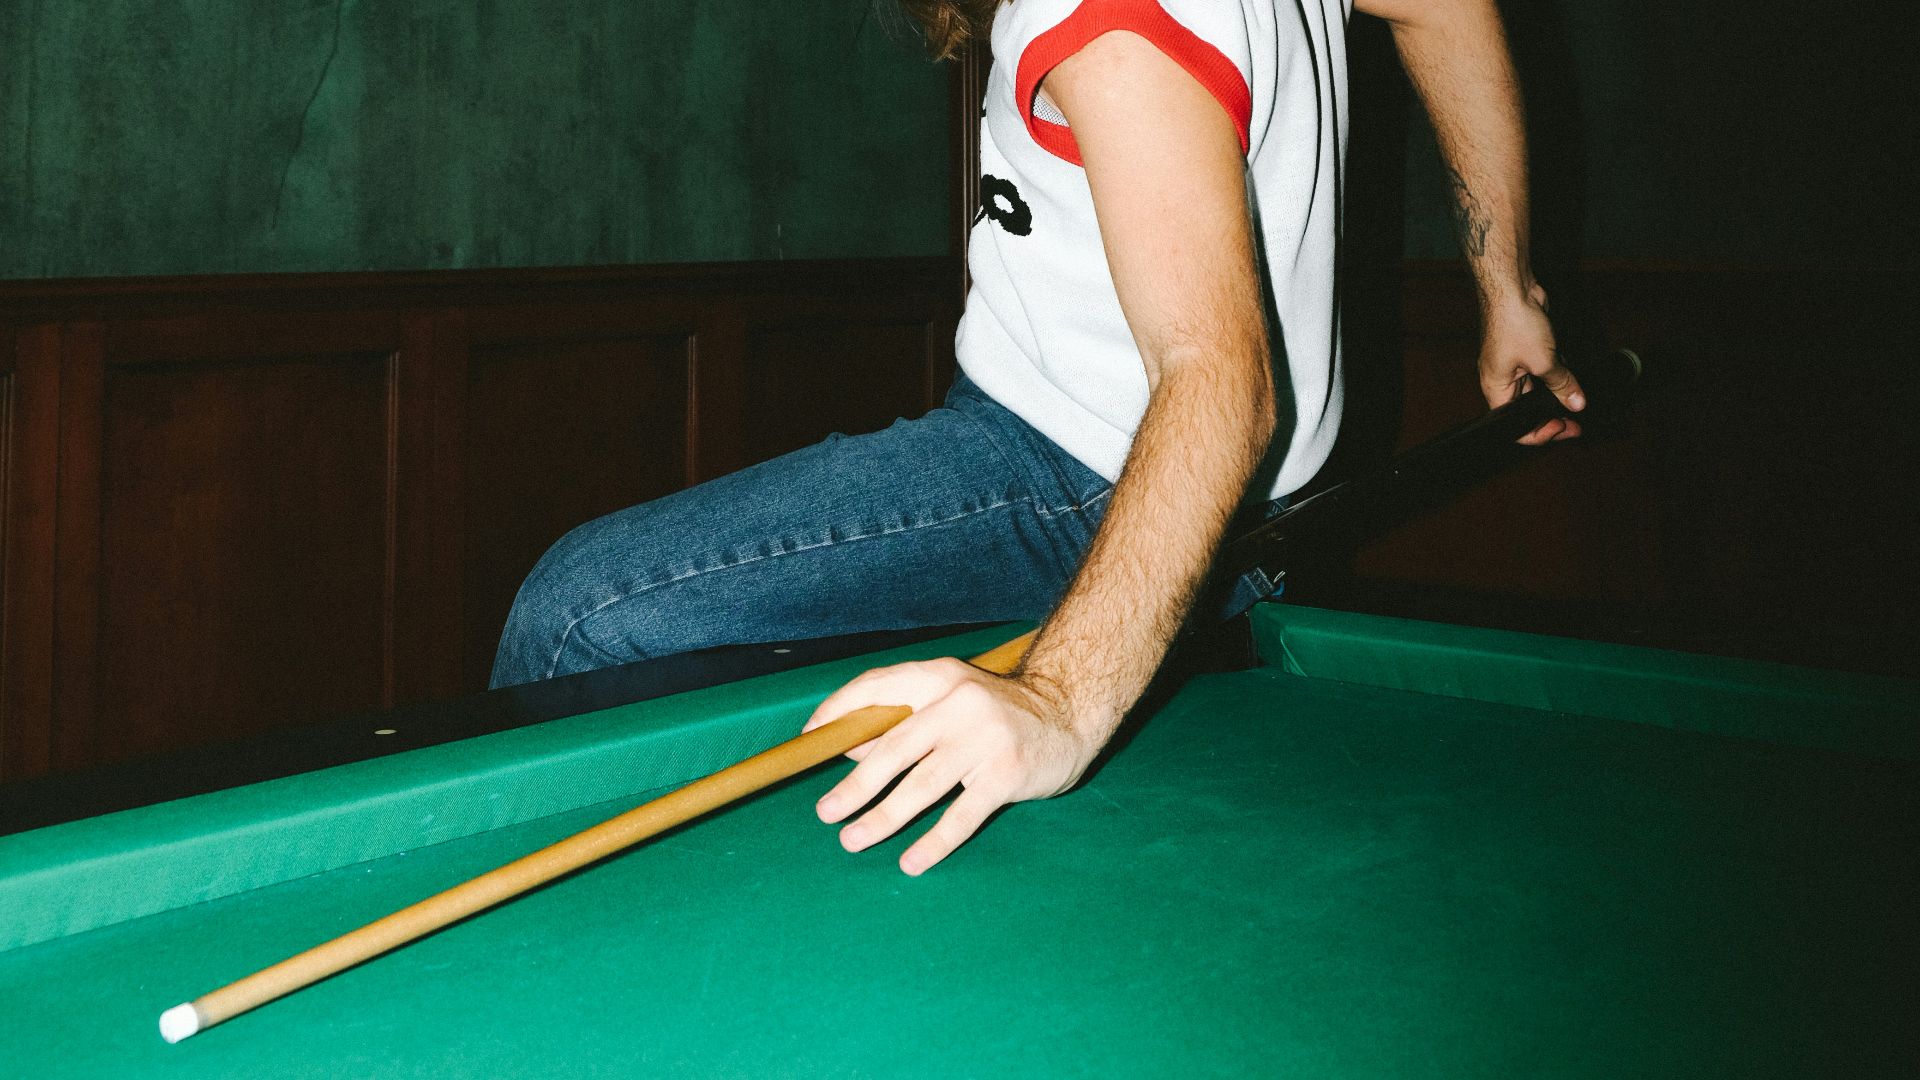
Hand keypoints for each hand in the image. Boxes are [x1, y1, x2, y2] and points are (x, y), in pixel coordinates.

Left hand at [800, 658, 1101, 874]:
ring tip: (853, 840)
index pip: (878, 687)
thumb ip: (906, 721)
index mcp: (940, 677)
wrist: (1072, 712)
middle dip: (855, 785)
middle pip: (895, 747)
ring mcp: (985, 738)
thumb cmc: (999, 714)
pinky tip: (912, 861)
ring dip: (884, 817)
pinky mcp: (1007, 772)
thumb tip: (852, 751)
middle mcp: (959, 702)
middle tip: (826, 812)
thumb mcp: (953, 702)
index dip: (840, 711)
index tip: (812, 739)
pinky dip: (934, 841)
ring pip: (923, 784)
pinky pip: (962, 814)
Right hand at [1479, 285, 1584, 443]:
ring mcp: (1514, 364)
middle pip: (1527, 410)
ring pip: (1536, 391)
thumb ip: (1561, 385)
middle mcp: (1502, 380)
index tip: (1562, 426)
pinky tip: (1572, 377)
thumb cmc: (1514, 323)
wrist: (1512, 288)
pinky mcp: (1526, 350)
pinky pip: (1542, 371)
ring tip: (1577, 400)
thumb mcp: (1544, 360)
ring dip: (1556, 396)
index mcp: (1496, 389)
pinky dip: (1556, 376)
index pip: (1514, 426)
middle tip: (1576, 423)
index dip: (1539, 432)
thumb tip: (1576, 404)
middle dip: (1551, 417)